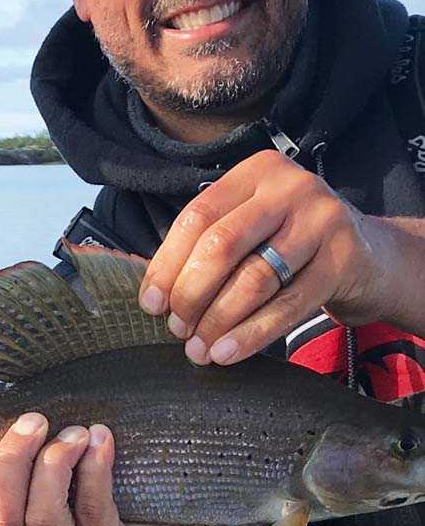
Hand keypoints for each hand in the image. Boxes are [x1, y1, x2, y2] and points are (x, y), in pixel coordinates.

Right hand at [0, 413, 230, 525]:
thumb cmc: (91, 490)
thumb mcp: (43, 480)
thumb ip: (16, 462)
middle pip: (1, 517)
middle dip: (10, 462)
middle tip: (31, 420)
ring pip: (41, 518)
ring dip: (54, 465)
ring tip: (74, 432)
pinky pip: (92, 511)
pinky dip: (93, 469)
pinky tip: (99, 438)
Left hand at [136, 150, 400, 364]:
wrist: (373, 257)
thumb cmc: (292, 243)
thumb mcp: (252, 228)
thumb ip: (206, 247)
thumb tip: (154, 293)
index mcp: (255, 173)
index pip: (196, 218)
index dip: (167, 264)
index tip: (151, 304)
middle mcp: (289, 187)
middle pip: (222, 245)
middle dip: (191, 293)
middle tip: (177, 329)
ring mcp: (322, 220)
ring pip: (254, 278)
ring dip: (218, 319)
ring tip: (198, 348)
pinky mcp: (345, 259)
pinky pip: (289, 304)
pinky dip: (252, 333)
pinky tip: (227, 352)